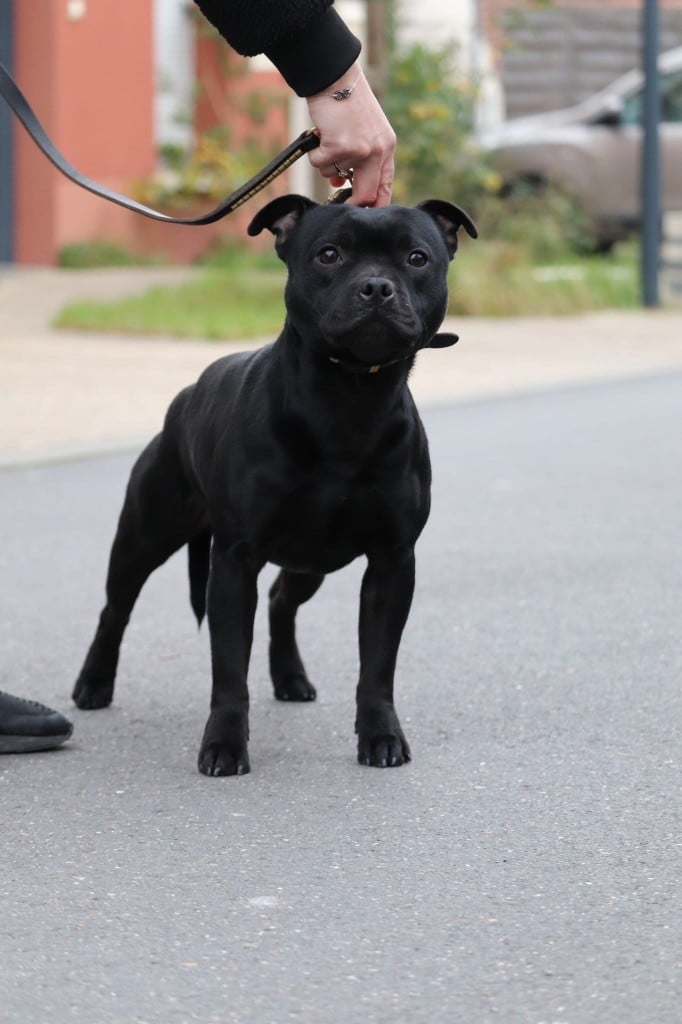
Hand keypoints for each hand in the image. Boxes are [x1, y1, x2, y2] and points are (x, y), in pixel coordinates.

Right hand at [306, 65, 395, 206]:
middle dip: (352, 203)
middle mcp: (377, 151)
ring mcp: (358, 151)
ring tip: (329, 137)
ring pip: (334, 175)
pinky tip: (321, 135)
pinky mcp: (338, 148)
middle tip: (340, 204)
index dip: (375, 203)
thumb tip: (339, 183)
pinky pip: (320, 165)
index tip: (365, 213)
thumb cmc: (346, 102)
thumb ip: (360, 158)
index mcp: (387, 147)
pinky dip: (315, 153)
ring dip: (326, 162)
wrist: (334, 77)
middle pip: (366, 194)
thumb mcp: (365, 131)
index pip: (385, 185)